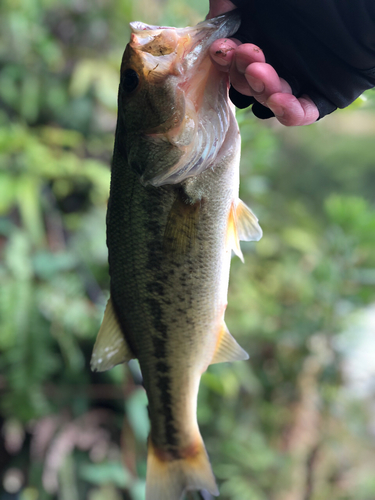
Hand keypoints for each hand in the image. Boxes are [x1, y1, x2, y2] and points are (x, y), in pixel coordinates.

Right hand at [207, 1, 319, 125]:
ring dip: (262, 90)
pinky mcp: (324, 95)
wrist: (367, 7)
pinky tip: (282, 102)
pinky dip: (290, 112)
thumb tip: (215, 18)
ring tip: (262, 72)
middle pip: (248, 82)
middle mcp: (280, 59)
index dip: (226, 58)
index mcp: (266, 35)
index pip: (235, 59)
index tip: (222, 50)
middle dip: (242, 72)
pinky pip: (303, 113)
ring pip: (271, 99)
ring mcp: (302, 78)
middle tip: (248, 55)